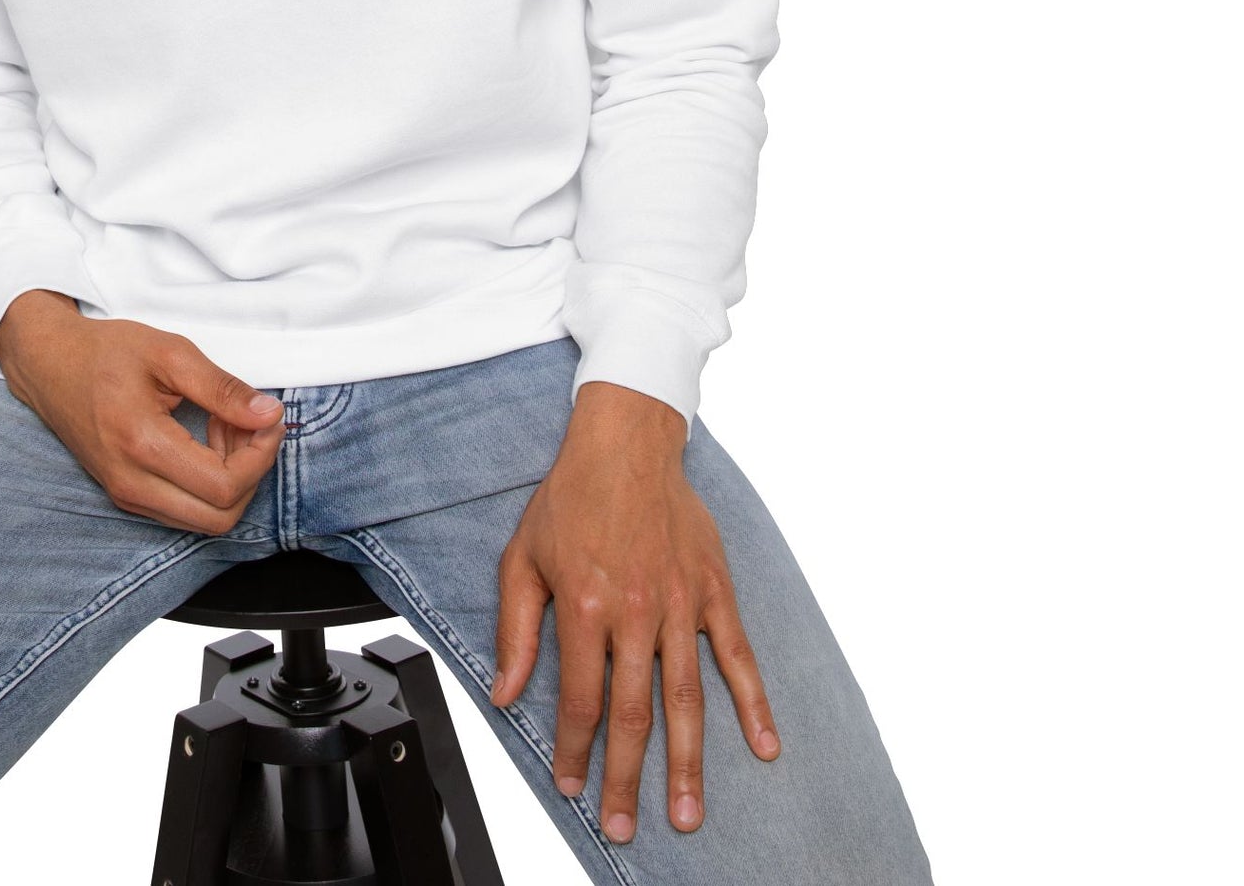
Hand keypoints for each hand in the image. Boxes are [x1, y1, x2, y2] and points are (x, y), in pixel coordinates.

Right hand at [0, 291, 285, 532]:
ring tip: (224, 426)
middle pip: (221, 517)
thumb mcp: (170, 353)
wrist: (50, 365)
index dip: (261, 455)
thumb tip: (269, 414)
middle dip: (251, 472)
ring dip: (232, 480)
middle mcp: (132, 484)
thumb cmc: (106, 353)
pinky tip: (205, 440)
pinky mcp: (127, 496)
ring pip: (206, 521)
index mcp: (142, 445)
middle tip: (250, 423)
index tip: (268, 416)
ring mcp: (127, 496)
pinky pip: (186, 511)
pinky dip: (210, 485)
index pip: (225, 485)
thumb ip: (222, 388)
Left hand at [491, 381, 780, 840]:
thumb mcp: (522, 558)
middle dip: (627, 777)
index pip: (581, 700)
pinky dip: (754, 704)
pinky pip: (738, 655)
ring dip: (688, 761)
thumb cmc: (570, 498)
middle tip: (625, 826)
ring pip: (687, 698)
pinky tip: (764, 746)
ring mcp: (682, 604)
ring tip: (688, 812)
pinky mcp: (714, 590)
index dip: (575, 750)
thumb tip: (505, 693)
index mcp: (586, 606)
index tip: (571, 787)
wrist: (624, 442)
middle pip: (633, 713)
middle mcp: (637, 612)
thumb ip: (515, 629)